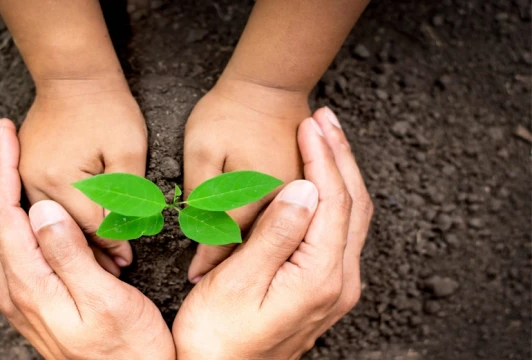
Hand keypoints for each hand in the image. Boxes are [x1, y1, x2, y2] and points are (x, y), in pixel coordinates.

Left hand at [0, 120, 174, 359]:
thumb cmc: (129, 351)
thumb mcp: (107, 303)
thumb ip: (71, 256)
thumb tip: (42, 209)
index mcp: (30, 287)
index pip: (2, 215)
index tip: (3, 133)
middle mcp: (15, 290)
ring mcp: (21, 295)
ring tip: (5, 152)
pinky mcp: (33, 297)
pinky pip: (10, 244)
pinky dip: (10, 210)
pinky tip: (23, 197)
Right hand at [18, 76, 146, 274]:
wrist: (73, 76)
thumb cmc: (107, 109)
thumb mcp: (128, 151)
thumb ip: (127, 197)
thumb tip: (124, 242)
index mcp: (60, 178)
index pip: (90, 229)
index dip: (112, 247)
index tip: (128, 263)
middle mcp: (32, 182)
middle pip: (64, 234)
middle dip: (89, 255)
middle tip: (114, 272)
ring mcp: (22, 178)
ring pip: (48, 226)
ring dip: (71, 244)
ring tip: (97, 263)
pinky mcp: (21, 174)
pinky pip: (38, 212)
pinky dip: (58, 227)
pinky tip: (75, 239)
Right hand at [173, 108, 373, 358]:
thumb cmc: (217, 335)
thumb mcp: (238, 282)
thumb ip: (276, 235)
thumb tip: (304, 188)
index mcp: (320, 277)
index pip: (333, 201)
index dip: (322, 157)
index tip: (310, 123)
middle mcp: (339, 282)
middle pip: (354, 204)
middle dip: (340, 156)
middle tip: (324, 118)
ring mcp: (336, 287)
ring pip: (351, 217)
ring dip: (340, 173)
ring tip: (324, 137)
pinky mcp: (324, 289)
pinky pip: (341, 231)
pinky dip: (334, 197)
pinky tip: (318, 181)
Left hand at [184, 78, 310, 281]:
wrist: (269, 83)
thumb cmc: (229, 113)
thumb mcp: (202, 150)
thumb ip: (202, 194)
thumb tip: (200, 232)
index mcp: (252, 197)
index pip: (226, 242)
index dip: (207, 261)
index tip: (193, 278)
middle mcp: (281, 204)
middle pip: (255, 247)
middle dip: (233, 265)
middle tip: (210, 284)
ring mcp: (298, 196)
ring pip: (277, 238)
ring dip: (256, 253)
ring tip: (234, 272)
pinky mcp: (305, 188)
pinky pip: (291, 222)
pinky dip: (274, 234)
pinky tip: (261, 244)